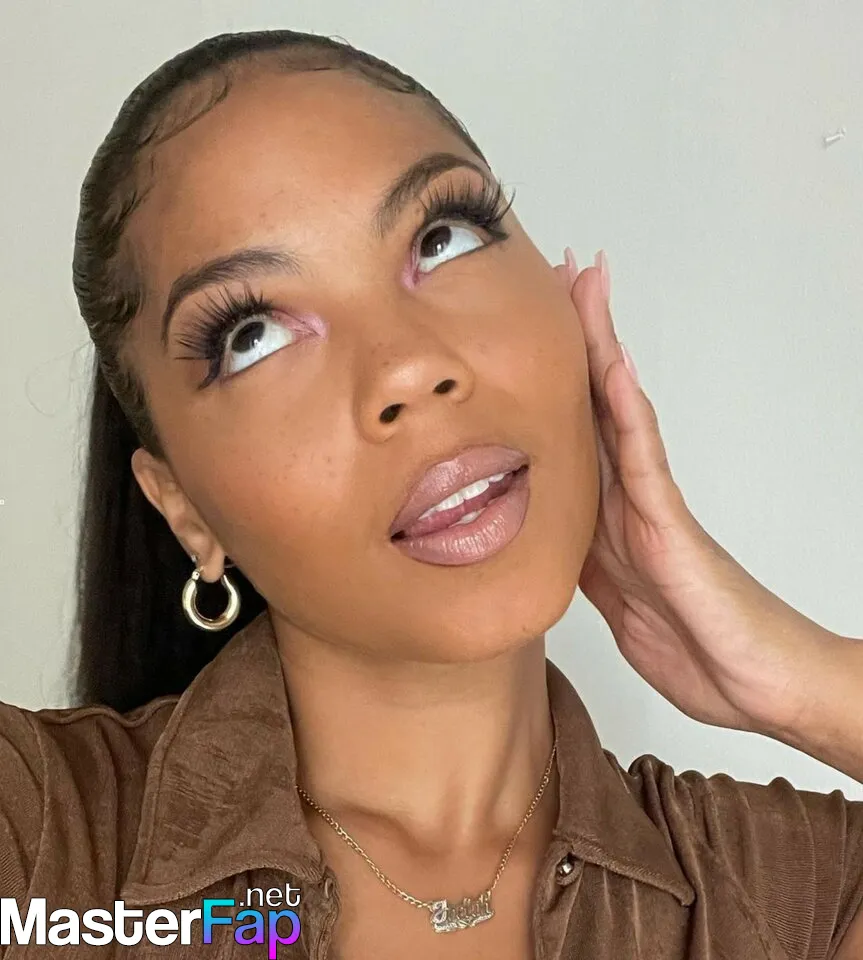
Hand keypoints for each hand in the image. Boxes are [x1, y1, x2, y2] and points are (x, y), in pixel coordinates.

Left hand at [555, 249, 843, 738]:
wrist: (758, 687)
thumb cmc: (697, 647)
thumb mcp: (613, 604)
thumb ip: (582, 560)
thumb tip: (543, 535)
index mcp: (603, 515)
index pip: (571, 428)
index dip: (546, 376)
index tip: (526, 322)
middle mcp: (628, 497)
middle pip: (593, 400)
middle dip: (576, 335)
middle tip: (562, 269)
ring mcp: (651, 506)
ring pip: (617, 411)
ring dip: (598, 346)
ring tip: (586, 284)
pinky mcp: (671, 529)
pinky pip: (644, 461)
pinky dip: (626, 412)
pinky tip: (613, 365)